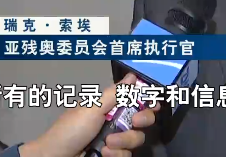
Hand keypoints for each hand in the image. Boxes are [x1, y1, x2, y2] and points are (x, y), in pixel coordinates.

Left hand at [20, 73, 159, 156]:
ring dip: (123, 142)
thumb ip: (115, 94)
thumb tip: (132, 76)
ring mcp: (115, 141)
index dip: (148, 100)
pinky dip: (116, 155)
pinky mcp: (113, 155)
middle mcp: (116, 122)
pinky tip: (103, 154)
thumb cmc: (71, 129)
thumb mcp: (92, 108)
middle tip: (134, 122)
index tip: (154, 104)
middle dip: (141, 120)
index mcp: (111, 106)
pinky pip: (127, 155)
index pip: (136, 100)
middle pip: (144, 119)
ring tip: (106, 145)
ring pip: (137, 139)